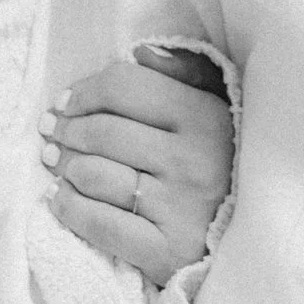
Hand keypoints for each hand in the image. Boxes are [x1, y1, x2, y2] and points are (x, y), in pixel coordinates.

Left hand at [42, 44, 234, 285]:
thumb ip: (186, 74)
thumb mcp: (219, 110)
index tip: (65, 103)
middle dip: (67, 131)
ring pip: (95, 175)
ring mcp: (179, 208)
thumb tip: (142, 52)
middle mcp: (193, 160)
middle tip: (52, 134)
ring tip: (57, 164)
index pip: (125, 87)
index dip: (84, 92)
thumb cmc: (224, 166)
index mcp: (205, 117)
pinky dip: (70, 209)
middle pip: (103, 131)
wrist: (252, 238)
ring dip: (65, 167)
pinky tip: (60, 199)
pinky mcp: (166, 251)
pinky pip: (100, 224)